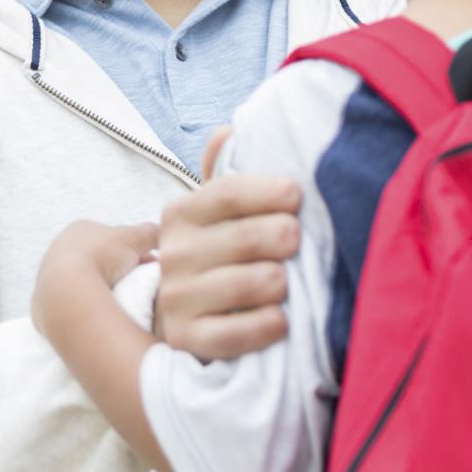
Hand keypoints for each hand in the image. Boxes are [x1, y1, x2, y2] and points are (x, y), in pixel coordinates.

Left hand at [33, 221, 156, 339]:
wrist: (67, 292)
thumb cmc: (100, 258)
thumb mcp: (136, 237)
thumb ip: (152, 231)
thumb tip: (165, 235)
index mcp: (79, 229)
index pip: (112, 239)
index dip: (133, 251)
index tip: (146, 265)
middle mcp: (59, 248)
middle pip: (98, 260)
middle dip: (118, 270)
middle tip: (136, 284)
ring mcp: (48, 275)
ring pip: (83, 281)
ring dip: (101, 289)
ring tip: (119, 301)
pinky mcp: (44, 301)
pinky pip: (71, 301)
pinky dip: (86, 305)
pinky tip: (98, 311)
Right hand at [153, 127, 299, 361]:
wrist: (186, 318)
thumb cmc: (216, 256)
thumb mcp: (217, 215)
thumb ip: (225, 175)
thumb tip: (227, 130)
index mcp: (181, 213)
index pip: (228, 192)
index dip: (270, 191)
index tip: (297, 196)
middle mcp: (173, 254)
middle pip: (246, 237)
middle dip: (285, 237)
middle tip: (297, 241)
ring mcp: (177, 299)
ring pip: (250, 284)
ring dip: (282, 282)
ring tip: (289, 282)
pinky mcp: (187, 340)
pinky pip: (237, 334)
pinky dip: (268, 325)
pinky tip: (281, 319)